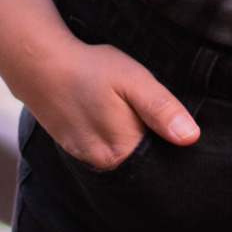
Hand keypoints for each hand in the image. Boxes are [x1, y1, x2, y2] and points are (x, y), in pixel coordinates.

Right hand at [22, 36, 199, 170]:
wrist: (40, 66)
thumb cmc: (91, 69)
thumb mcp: (133, 80)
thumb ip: (161, 109)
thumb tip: (191, 138)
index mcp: (123, 151)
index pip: (161, 163)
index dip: (173, 147)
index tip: (174, 128)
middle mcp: (104, 164)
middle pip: (143, 166)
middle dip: (155, 149)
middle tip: (152, 117)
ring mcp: (87, 159)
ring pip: (124, 161)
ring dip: (134, 145)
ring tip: (132, 118)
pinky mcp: (76, 150)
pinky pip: (105, 154)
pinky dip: (114, 142)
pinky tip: (115, 121)